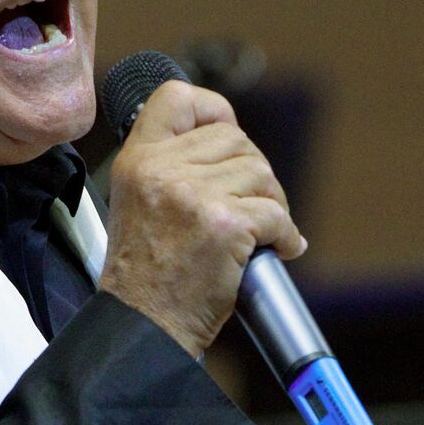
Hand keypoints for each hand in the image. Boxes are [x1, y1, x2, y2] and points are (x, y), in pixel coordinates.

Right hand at [98, 80, 305, 355]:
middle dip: (254, 173)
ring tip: (262, 232)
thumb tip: (231, 147)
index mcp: (137, 160)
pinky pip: (277, 214)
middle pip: (235, 139)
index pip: (176, 97)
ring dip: (273, 204)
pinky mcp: (225, 225)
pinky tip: (279, 249)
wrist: (143, 327)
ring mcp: (194, 196)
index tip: (227, 133)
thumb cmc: (147, 278)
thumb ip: (171, 168)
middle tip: (254, 207)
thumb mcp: (137, 204)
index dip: (213, 109)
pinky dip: (286, 235)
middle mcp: (161, 170)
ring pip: (261, 174)